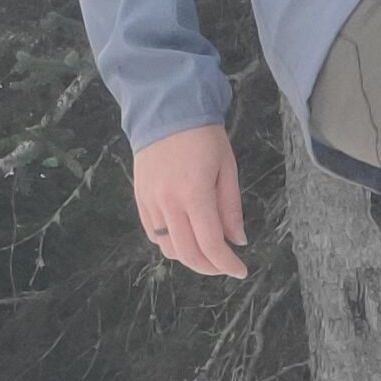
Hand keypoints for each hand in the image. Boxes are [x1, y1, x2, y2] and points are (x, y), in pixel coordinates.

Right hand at [132, 123, 247, 277]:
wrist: (166, 109)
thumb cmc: (203, 135)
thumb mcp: (227, 168)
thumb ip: (230, 208)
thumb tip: (237, 240)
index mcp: (194, 194)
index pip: (211, 245)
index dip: (227, 264)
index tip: (240, 271)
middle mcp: (168, 203)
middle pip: (188, 254)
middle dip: (210, 267)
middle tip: (225, 265)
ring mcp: (150, 203)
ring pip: (169, 249)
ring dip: (190, 257)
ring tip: (207, 251)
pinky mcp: (140, 199)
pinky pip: (154, 234)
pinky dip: (171, 243)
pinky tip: (185, 236)